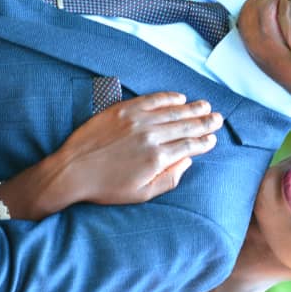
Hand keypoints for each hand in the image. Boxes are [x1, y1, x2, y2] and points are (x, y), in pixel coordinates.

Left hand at [0, 92, 221, 219]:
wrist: (73, 171)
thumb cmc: (106, 188)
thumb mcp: (142, 194)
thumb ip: (169, 178)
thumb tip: (187, 162)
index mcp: (158, 158)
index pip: (190, 146)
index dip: (204, 141)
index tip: (212, 139)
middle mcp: (151, 136)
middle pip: (186, 125)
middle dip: (205, 122)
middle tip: (218, 118)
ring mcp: (137, 120)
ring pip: (173, 111)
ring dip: (192, 108)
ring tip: (205, 106)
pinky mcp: (123, 109)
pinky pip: (152, 99)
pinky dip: (168, 97)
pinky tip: (180, 97)